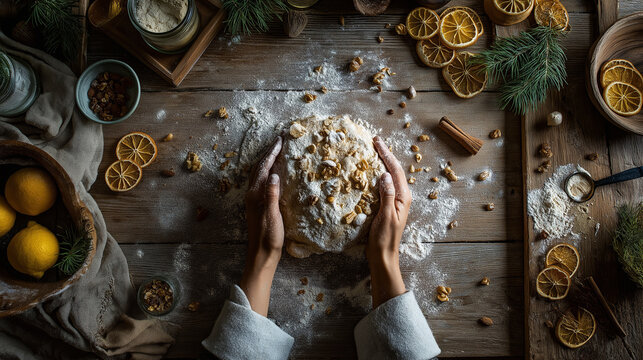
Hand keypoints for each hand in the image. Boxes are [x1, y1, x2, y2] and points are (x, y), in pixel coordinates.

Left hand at [240, 136, 283, 315]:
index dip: (272, 152)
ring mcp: (254, 199)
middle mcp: (252, 194)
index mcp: (255, 194)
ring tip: (278, 151)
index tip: (281, 139)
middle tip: (280, 140)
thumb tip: (274, 173)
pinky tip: (276, 173)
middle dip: (269, 152)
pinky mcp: (258, 205)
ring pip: (259, 173)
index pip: (264, 167)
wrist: (261, 255)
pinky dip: (268, 171)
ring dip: (267, 160)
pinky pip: (262, 181)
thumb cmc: (268, 237)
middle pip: (259, 167)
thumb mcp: (272, 216)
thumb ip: (272, 195)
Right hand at [368, 136, 410, 307]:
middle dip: (385, 155)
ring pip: (390, 176)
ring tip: (373, 151)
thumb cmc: (384, 239)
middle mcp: (401, 197)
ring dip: (382, 163)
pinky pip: (384, 185)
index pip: (395, 170)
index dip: (386, 154)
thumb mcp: (386, 216)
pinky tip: (370, 172)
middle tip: (374, 141)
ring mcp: (395, 201)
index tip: (377, 142)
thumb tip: (385, 174)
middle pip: (394, 170)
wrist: (383, 257)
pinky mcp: (387, 206)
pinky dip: (377, 175)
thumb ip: (387, 195)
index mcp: (403, 197)